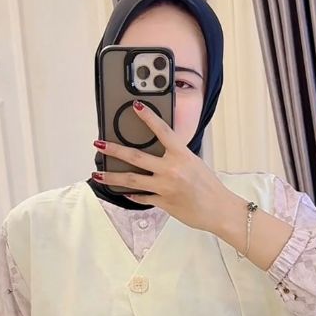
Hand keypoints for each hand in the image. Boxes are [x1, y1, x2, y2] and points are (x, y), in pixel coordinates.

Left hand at [91, 101, 239, 233]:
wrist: (218, 210)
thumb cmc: (209, 186)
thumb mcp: (194, 163)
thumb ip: (176, 157)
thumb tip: (159, 153)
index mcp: (182, 155)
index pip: (162, 130)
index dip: (148, 117)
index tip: (136, 106)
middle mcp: (171, 169)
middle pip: (135, 157)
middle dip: (114, 150)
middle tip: (99, 144)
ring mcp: (164, 187)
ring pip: (131, 180)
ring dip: (112, 177)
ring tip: (97, 174)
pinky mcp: (161, 202)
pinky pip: (141, 197)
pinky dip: (131, 194)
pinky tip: (122, 192)